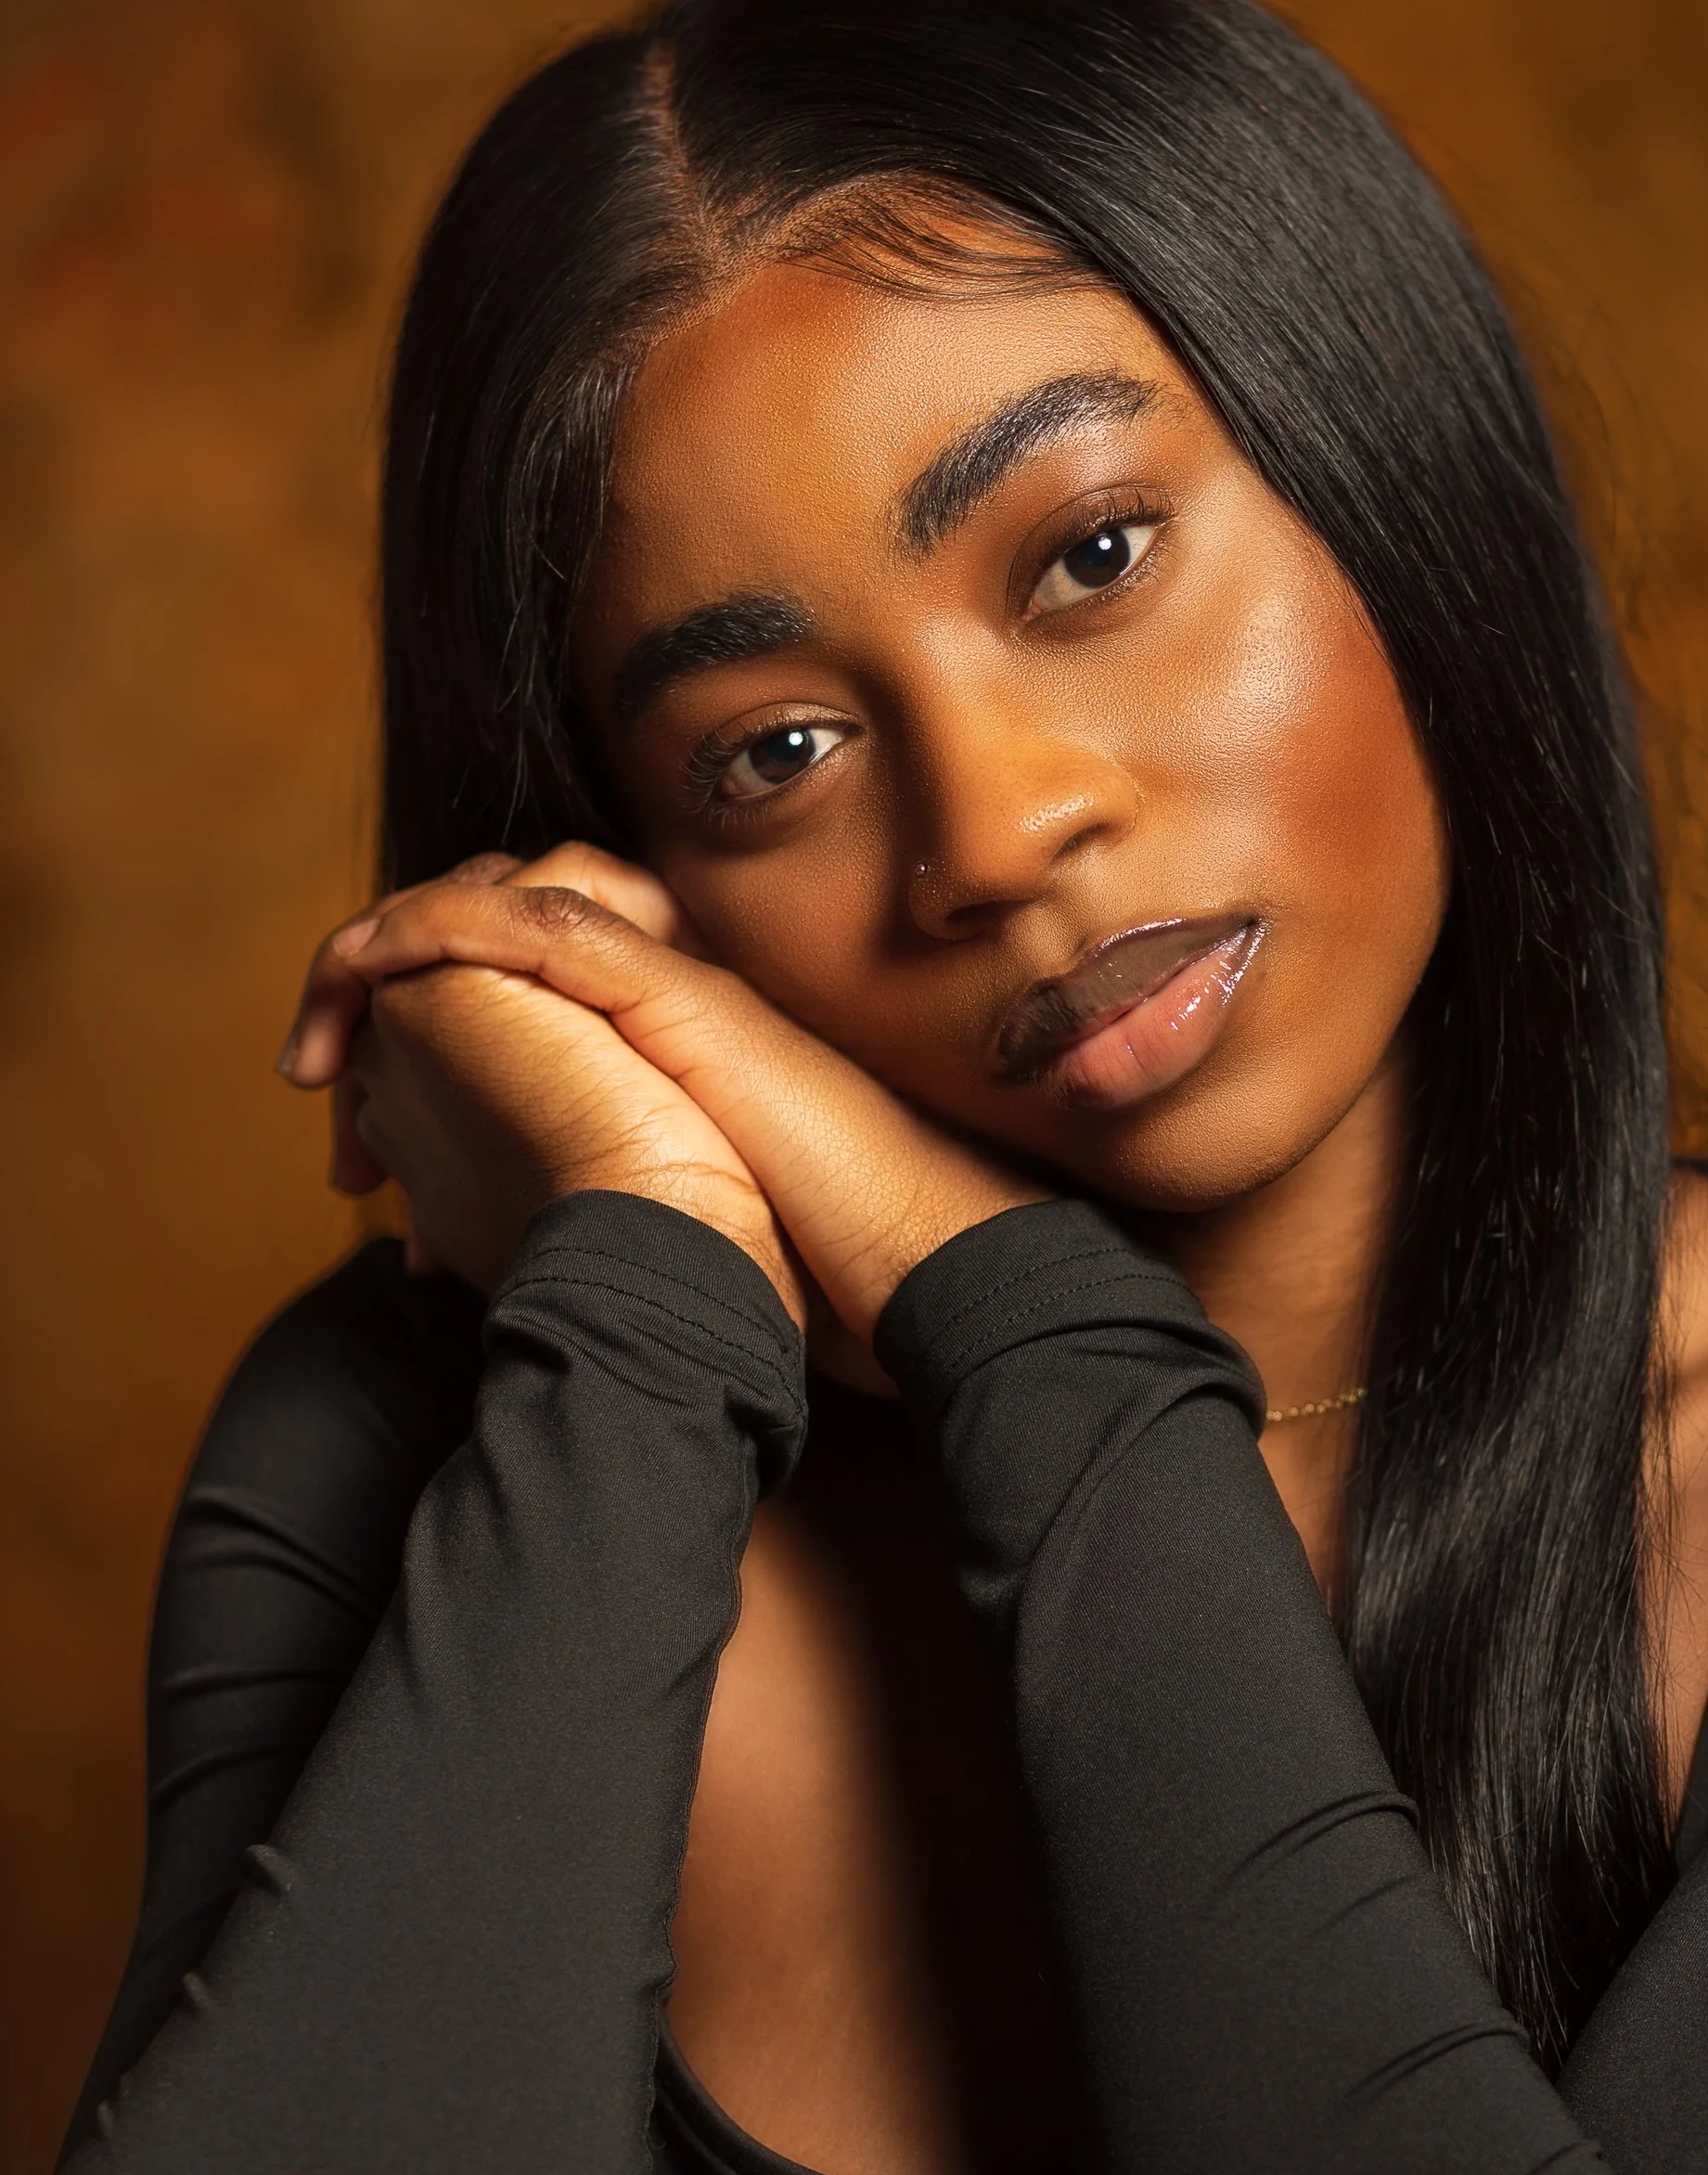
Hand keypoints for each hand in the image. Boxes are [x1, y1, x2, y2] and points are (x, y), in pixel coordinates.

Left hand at [280, 847, 1043, 1341]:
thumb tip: (499, 1255)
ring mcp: (676, 980)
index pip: (536, 989)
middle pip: (504, 932)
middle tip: (316, 1077)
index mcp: (681, 1045)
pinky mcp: (667, 987)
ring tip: (319, 1027)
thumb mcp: (695, 1231)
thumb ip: (615, 1213)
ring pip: (502, 902)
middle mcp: (674, 994)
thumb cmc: (839, 1272)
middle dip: (392, 989)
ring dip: (389, 950)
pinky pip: (523, 920)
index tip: (360, 1129)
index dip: (437, 1031)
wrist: (924, 1262)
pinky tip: (365, 969)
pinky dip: (430, 930)